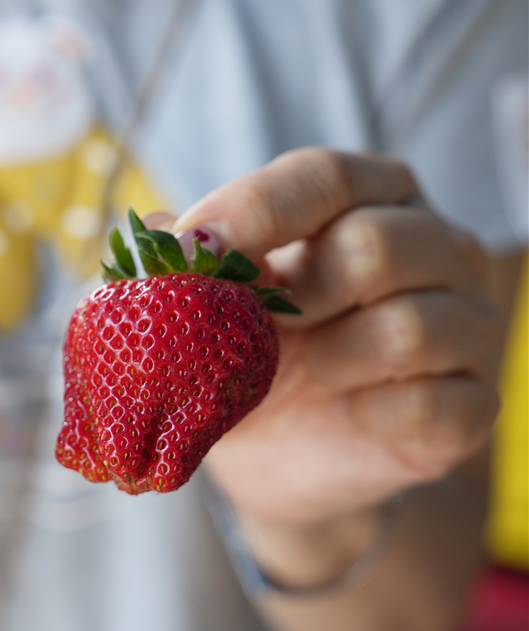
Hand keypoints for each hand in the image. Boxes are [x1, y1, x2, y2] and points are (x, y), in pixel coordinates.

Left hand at [171, 148, 502, 524]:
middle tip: (264, 328)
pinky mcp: (474, 403)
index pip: (325, 176)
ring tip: (311, 371)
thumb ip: (182, 263)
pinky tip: (350, 413)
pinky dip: (373, 415)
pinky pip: (436, 404)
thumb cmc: (240, 355)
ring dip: (333, 360)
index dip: (254, 211)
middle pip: (375, 244)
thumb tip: (157, 238)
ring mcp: (466, 323)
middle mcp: (433, 246)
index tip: (192, 251)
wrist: (273, 454)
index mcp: (365, 198)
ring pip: (411, 326)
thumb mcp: (201, 303)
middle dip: (297, 298)